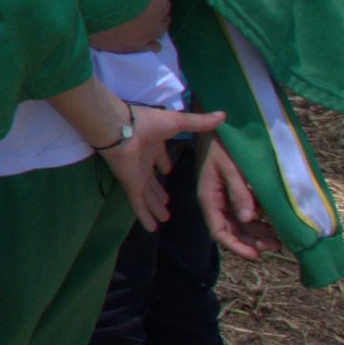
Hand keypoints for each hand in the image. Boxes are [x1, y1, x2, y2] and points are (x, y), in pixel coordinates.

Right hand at [90, 0, 174, 53]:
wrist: (84, 19)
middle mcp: (158, 14)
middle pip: (166, 5)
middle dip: (157, 0)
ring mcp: (150, 32)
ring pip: (163, 25)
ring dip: (156, 19)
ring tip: (141, 16)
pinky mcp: (139, 46)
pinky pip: (154, 45)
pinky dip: (151, 39)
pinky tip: (142, 34)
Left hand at [100, 103, 225, 231]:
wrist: (120, 130)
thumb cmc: (147, 123)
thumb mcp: (179, 122)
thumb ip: (199, 122)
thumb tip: (223, 115)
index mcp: (153, 146)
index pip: (158, 158)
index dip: (162, 164)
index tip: (167, 171)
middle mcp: (144, 162)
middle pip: (153, 181)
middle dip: (159, 192)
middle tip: (166, 203)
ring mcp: (137, 176)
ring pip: (148, 196)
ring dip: (155, 207)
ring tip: (164, 218)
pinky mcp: (131, 186)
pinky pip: (138, 205)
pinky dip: (145, 217)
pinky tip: (152, 229)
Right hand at [196, 138, 281, 260]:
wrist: (215, 127)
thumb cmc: (220, 145)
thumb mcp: (230, 168)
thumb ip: (239, 192)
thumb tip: (248, 218)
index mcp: (209, 199)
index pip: (219, 232)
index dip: (237, 246)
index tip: (256, 255)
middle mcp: (215, 202)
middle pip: (232, 231)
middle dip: (252, 241)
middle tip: (277, 245)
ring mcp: (223, 197)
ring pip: (239, 223)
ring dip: (257, 232)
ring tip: (279, 238)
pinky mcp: (232, 191)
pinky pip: (244, 211)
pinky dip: (258, 219)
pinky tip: (272, 221)